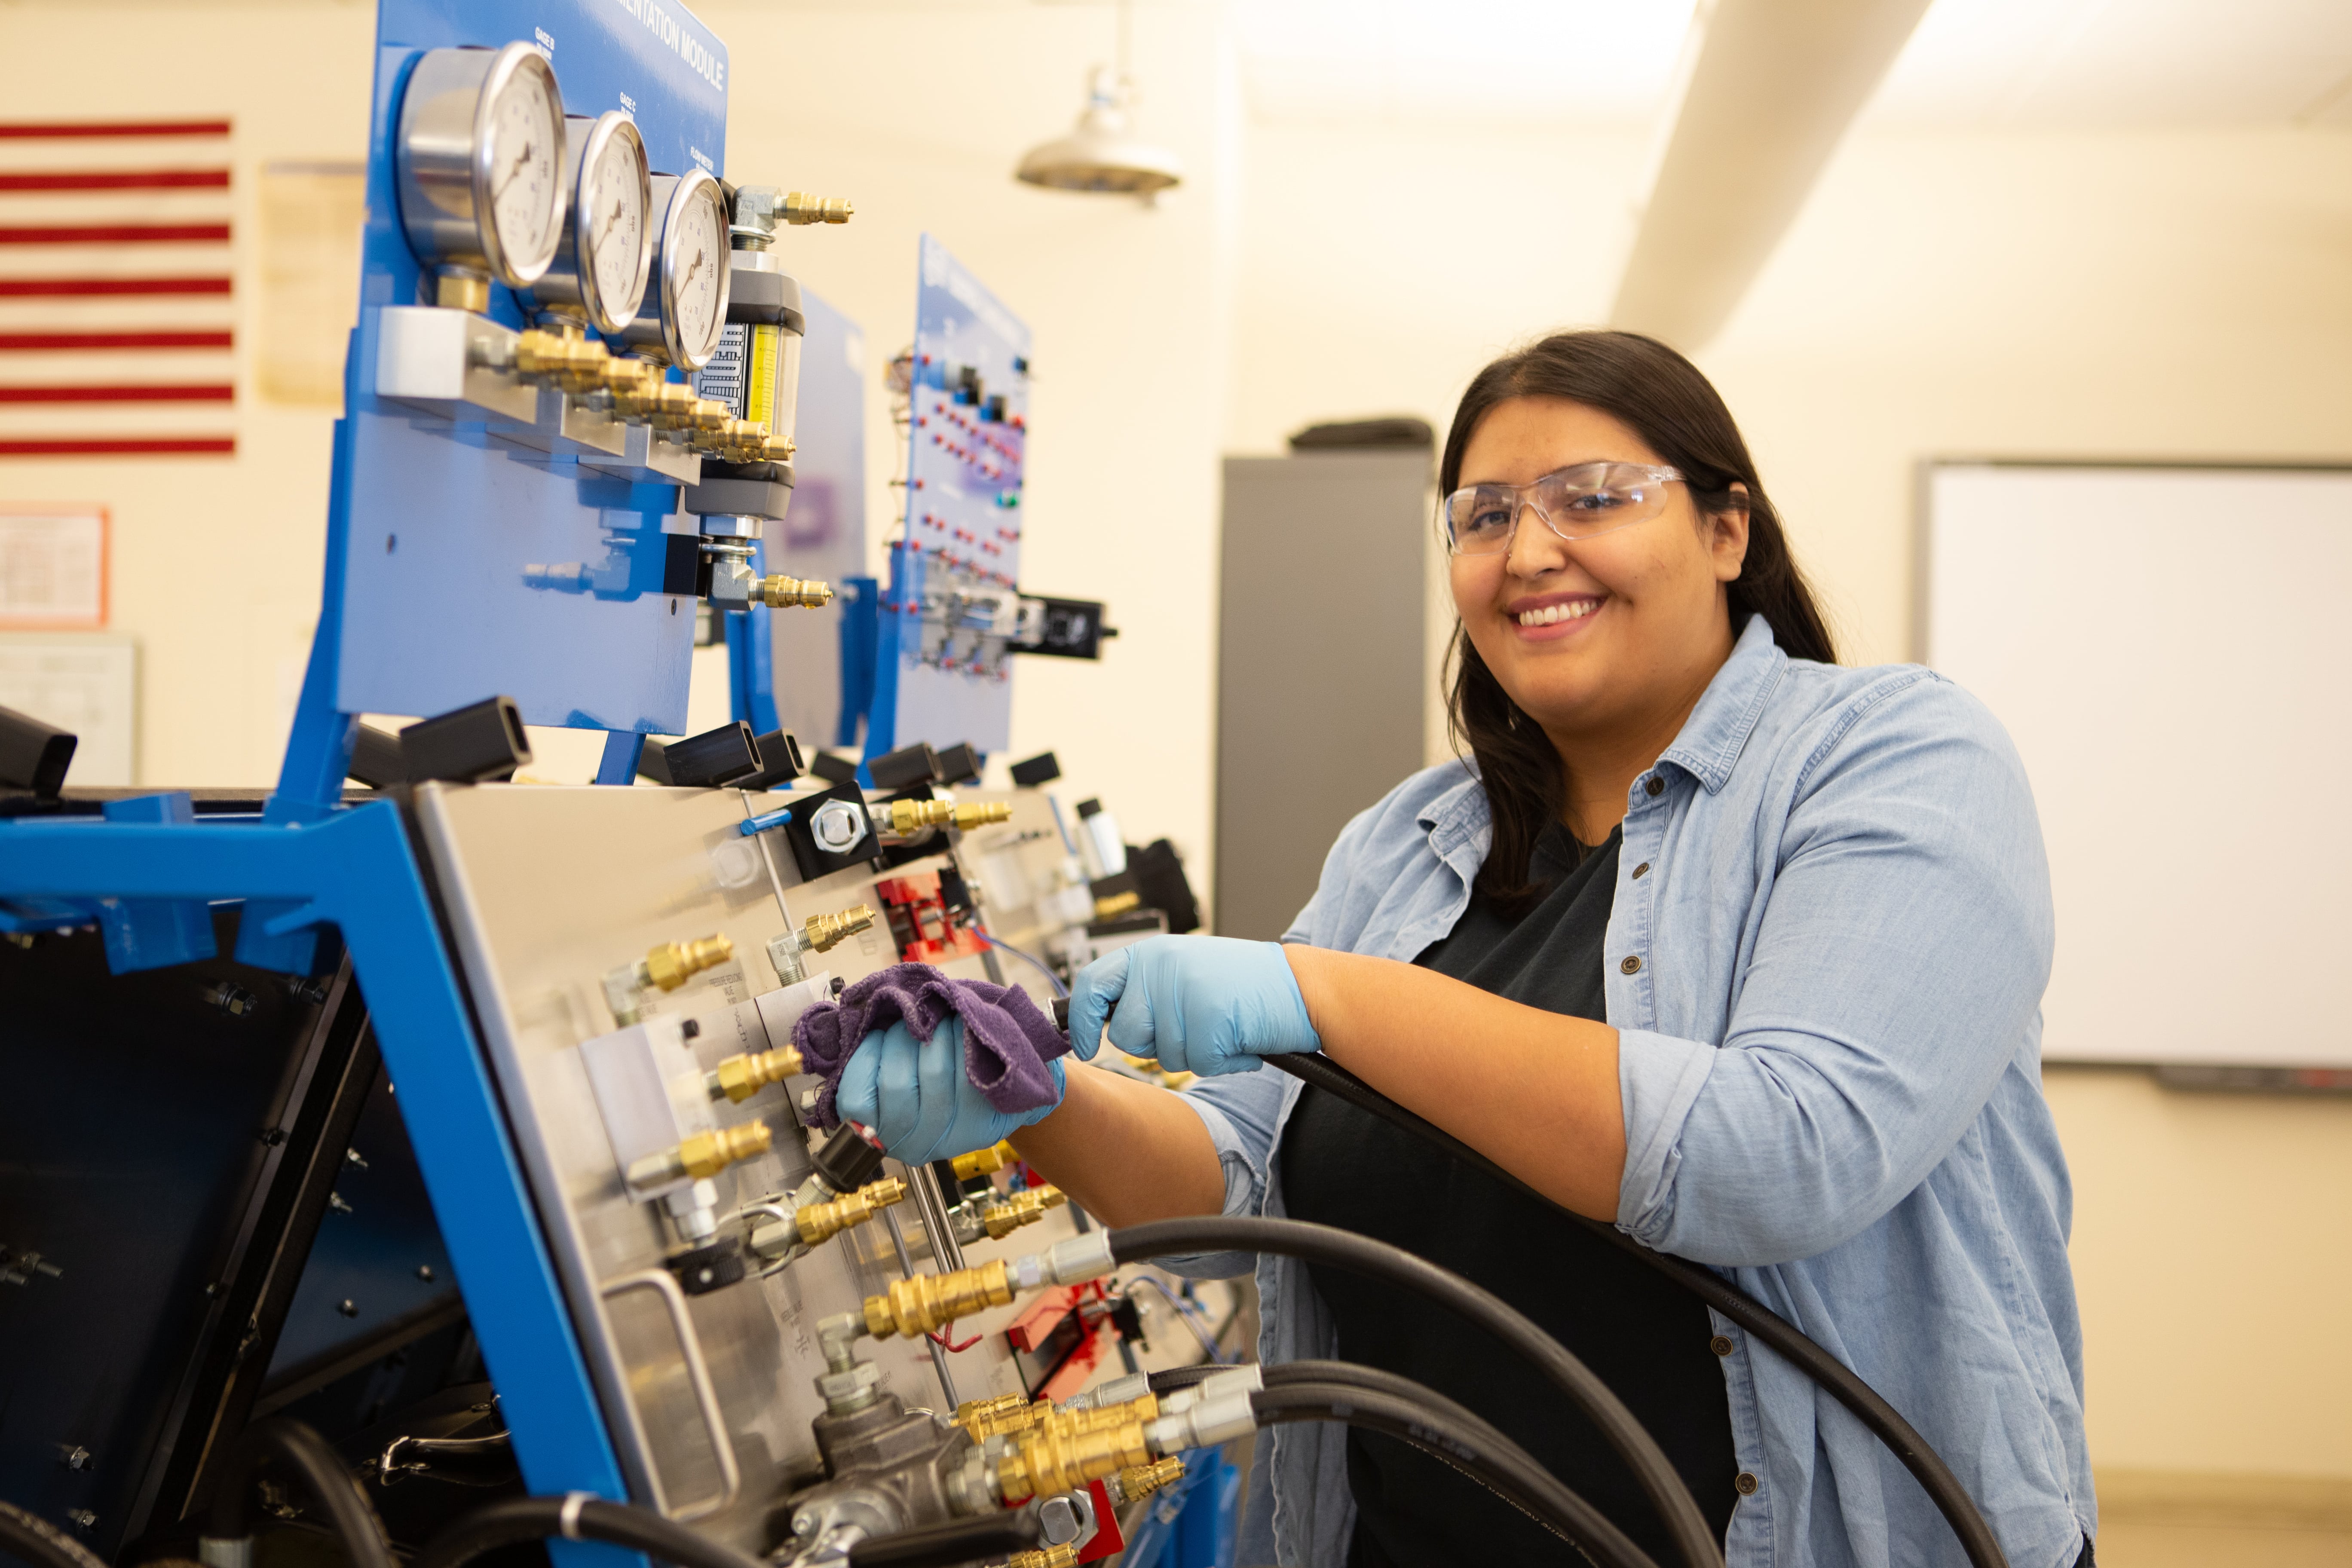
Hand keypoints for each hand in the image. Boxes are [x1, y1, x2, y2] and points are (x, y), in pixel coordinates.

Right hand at [835, 1016, 1064, 1165]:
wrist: (997, 1082)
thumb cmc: (937, 1068)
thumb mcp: (893, 1064)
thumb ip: (874, 1051)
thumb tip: (859, 1021)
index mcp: (879, 1132)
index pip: (856, 1099)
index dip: (866, 1057)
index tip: (878, 1033)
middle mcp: (912, 1145)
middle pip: (896, 1083)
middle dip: (903, 1039)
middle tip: (914, 1020)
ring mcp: (948, 1140)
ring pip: (932, 1074)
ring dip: (936, 1034)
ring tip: (941, 1018)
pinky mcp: (984, 1127)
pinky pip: (967, 1079)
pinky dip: (962, 1043)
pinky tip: (962, 1029)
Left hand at [1066, 935, 1319, 1076]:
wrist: (1302, 988)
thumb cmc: (1243, 988)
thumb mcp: (1184, 974)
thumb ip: (1143, 990)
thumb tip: (1094, 1022)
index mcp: (1152, 953)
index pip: (1092, 983)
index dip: (1079, 1020)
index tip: (1082, 1046)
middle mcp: (1163, 966)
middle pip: (1126, 1033)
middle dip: (1155, 1044)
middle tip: (1194, 1027)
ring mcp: (1186, 990)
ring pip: (1164, 1055)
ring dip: (1195, 1054)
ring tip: (1223, 1028)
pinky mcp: (1211, 1018)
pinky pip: (1200, 1065)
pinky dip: (1224, 1062)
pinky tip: (1240, 1041)